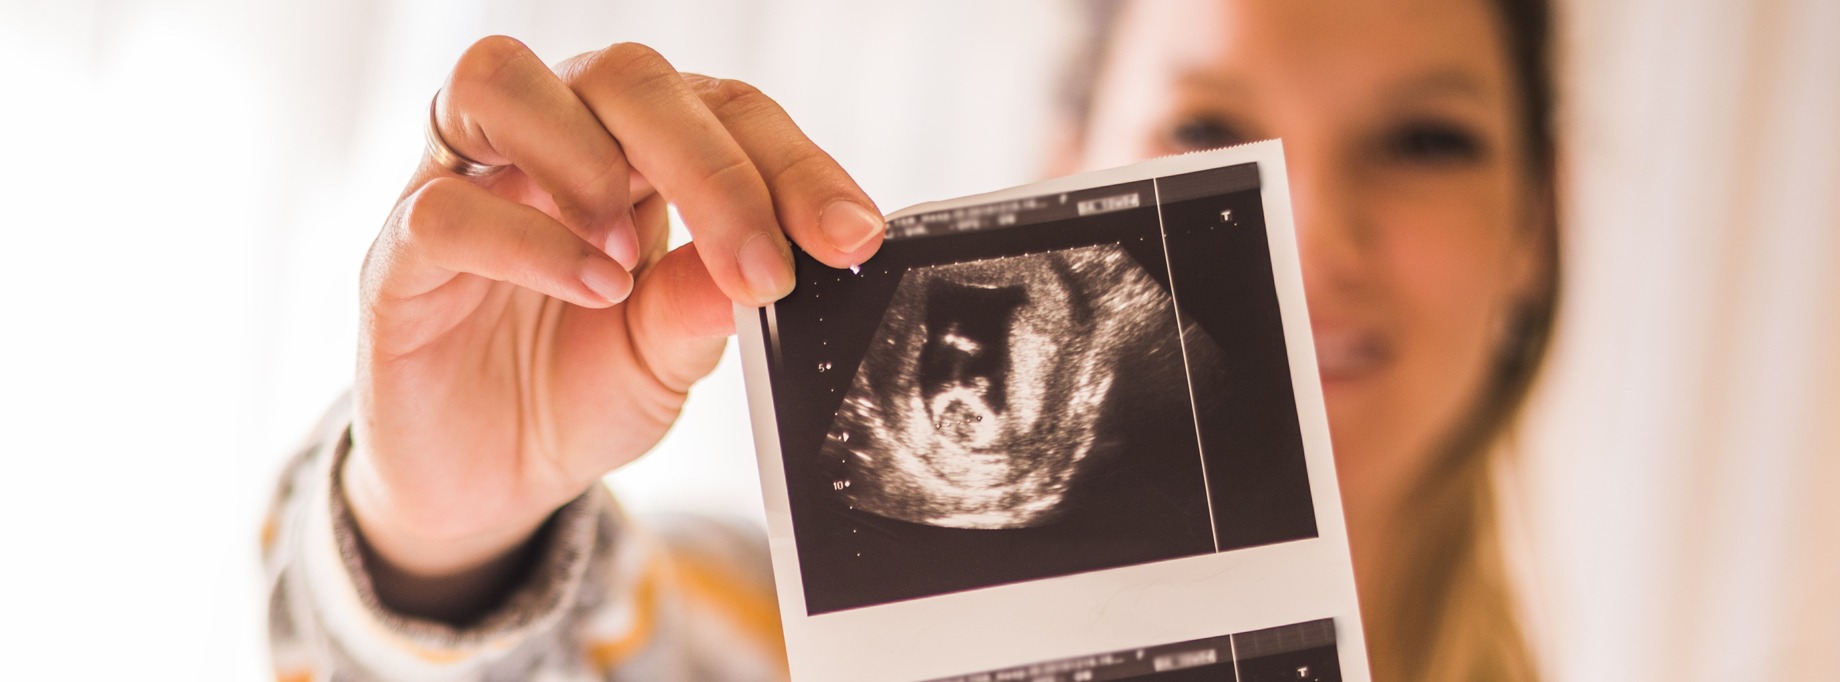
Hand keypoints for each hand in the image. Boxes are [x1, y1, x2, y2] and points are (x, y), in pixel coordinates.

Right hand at [341, 36, 882, 618]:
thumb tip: (761, 268)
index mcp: (633, 152)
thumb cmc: (578, 392)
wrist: (486, 481)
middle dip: (712, 163)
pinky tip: (589, 290)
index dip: (793, 163)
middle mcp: (547, 143)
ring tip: (635, 253)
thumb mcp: (667, 361)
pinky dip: (528, 242)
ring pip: (500, 80)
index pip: (720, 108)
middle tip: (763, 264)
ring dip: (588, 155)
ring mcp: (465, 182)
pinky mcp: (400, 252)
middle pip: (622, 76)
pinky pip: (444, 206)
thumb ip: (705, 308)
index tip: (850, 236)